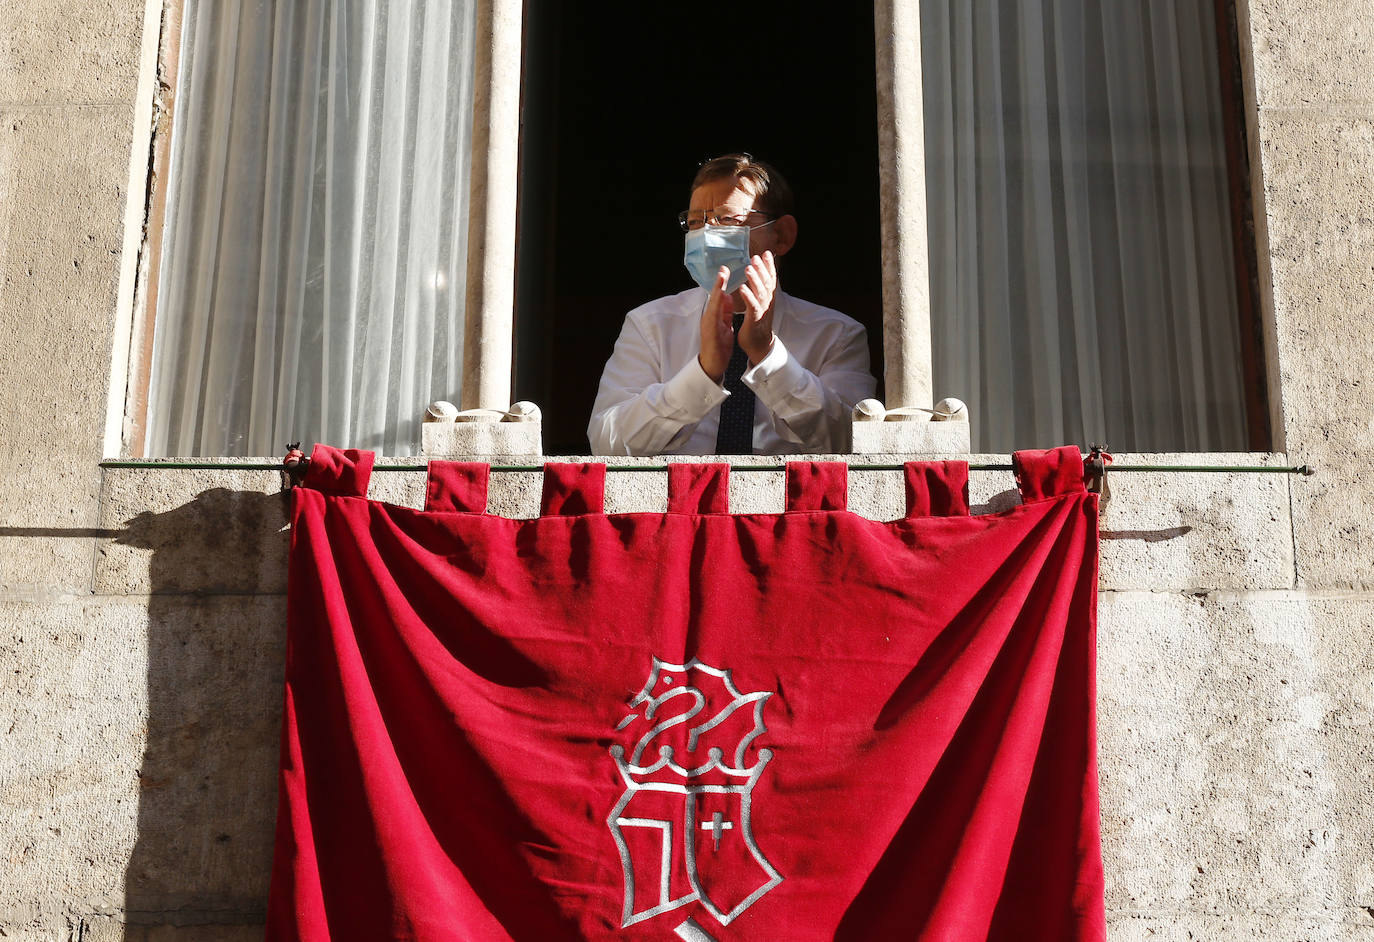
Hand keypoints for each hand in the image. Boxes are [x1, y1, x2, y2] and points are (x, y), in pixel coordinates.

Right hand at [697, 267, 733, 382]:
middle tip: (723, 268)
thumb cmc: (718, 346)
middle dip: (718, 282)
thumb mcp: (724, 325)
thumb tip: (727, 296)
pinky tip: (720, 299)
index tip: (726, 270)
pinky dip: (717, 307)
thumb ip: (725, 311)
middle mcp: (709, 317)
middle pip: (714, 297)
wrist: (712, 365)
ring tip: (721, 278)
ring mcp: (708, 324)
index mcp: (714, 315)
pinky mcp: (710, 332)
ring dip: (717, 290)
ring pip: (713, 304)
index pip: (718, 296)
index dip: (722, 283)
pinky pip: (714, 317)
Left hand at [735, 251, 777, 364]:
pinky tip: (742, 288)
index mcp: (768, 298)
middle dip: (762, 269)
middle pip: (767, 283)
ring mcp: (762, 311)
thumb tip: (759, 276)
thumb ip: (760, 291)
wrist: (759, 345)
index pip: (771, 279)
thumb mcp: (760, 304)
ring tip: (748, 267)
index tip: (766, 253)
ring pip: (760, 292)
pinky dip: (748, 296)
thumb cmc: (757, 324)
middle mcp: (768, 303)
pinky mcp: (755, 320)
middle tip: (755, 256)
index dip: (769, 266)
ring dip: (754, 279)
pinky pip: (753, 307)